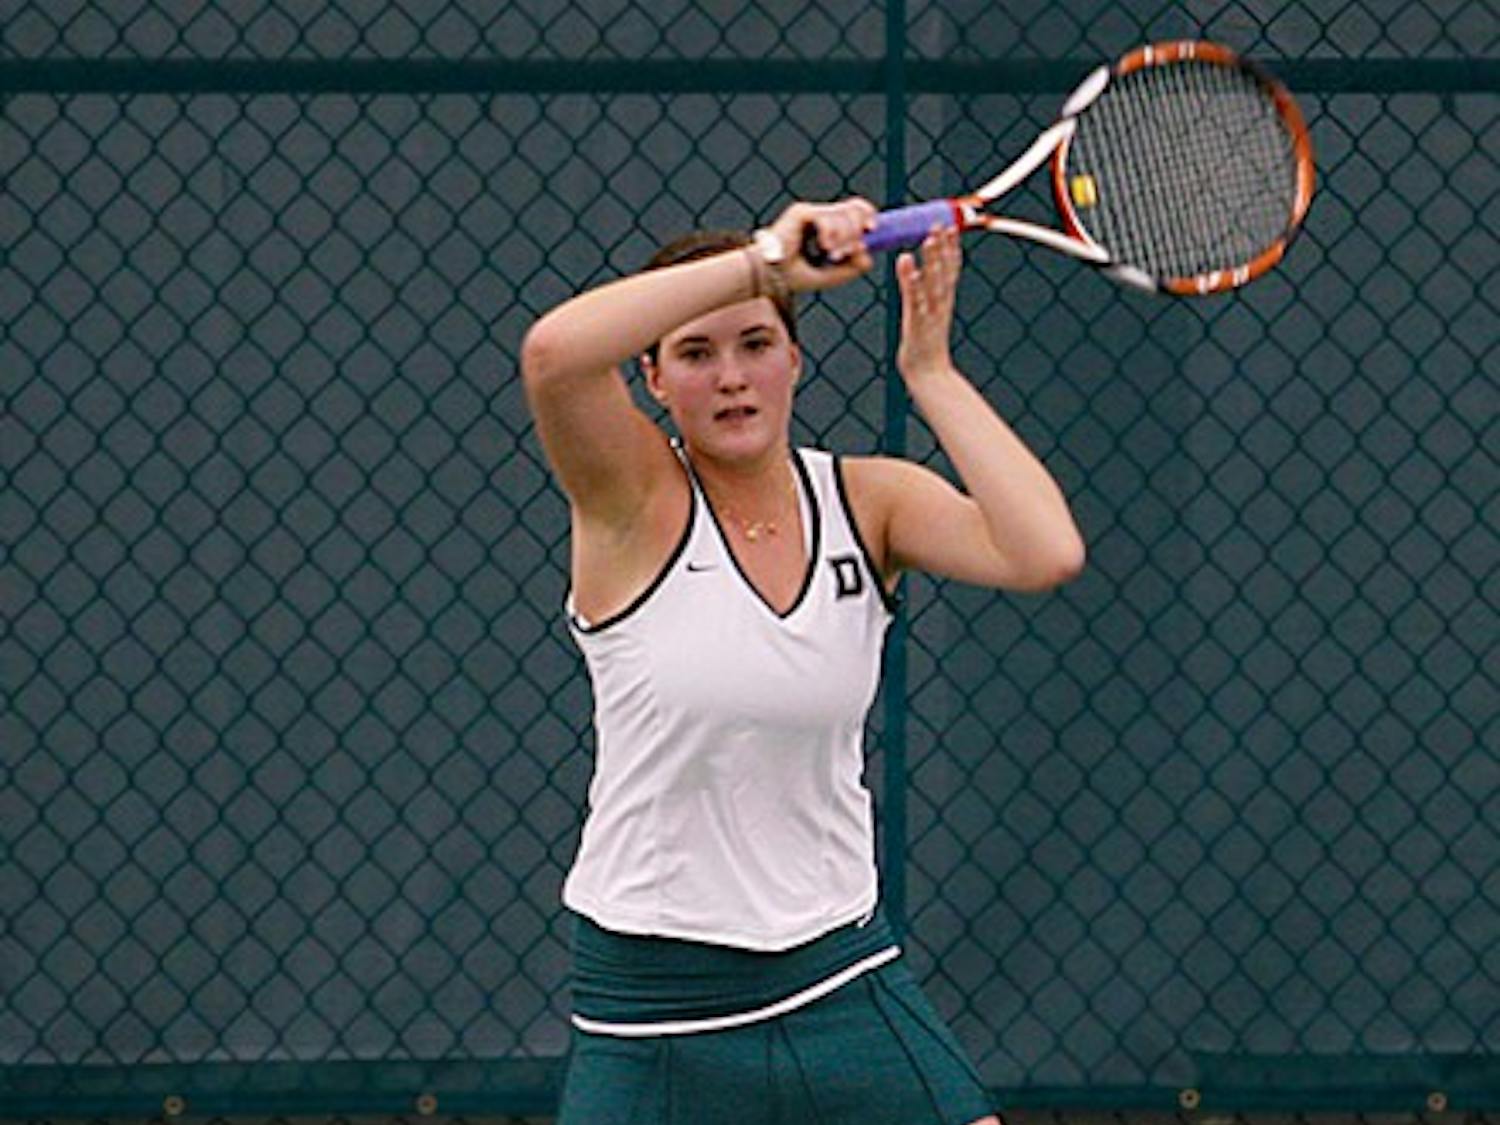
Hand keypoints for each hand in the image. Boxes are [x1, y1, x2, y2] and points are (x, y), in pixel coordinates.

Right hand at [764, 198, 875, 291]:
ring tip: (833, 254)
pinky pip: (826, 217)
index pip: (853, 211)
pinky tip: (824, 246)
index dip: (866, 215)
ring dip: (844, 236)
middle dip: (857, 230)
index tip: (872, 229)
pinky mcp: (800, 212)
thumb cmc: (793, 277)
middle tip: (849, 250)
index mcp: (826, 228)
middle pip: (852, 208)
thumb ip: (850, 268)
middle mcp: (819, 217)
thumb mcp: (830, 275)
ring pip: (842, 214)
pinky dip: (831, 232)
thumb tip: (868, 256)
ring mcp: (810, 213)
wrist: (770, 278)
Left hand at [895, 225, 960, 381]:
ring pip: (933, 282)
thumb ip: (926, 293)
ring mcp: (930, 313)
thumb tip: (922, 274)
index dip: (951, 248)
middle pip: (944, 271)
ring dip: (931, 260)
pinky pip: (914, 298)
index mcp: (944, 300)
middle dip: (943, 247)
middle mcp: (940, 303)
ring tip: (927, 239)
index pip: (951, 269)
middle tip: (940, 224)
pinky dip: (911, 280)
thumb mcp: (929, 314)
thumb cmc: (925, 343)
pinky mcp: (917, 323)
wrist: (928, 373)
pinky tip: (905, 263)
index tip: (951, 227)